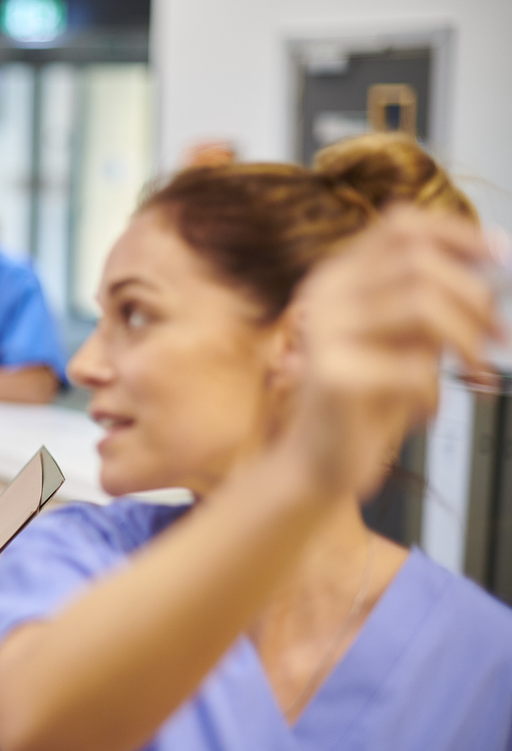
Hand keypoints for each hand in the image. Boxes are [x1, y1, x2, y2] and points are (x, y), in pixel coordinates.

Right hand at [285, 207, 495, 497]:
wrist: (319, 463)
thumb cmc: (368, 402)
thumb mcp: (404, 340)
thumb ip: (431, 303)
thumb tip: (495, 270)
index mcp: (339, 278)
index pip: (401, 226)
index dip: (459, 234)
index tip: (503, 256)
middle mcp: (324, 296)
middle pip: (419, 261)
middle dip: (476, 297)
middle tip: (500, 337)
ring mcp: (322, 333)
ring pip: (421, 304)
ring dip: (468, 340)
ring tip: (476, 372)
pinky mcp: (331, 376)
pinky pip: (413, 369)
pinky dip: (434, 394)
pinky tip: (422, 413)